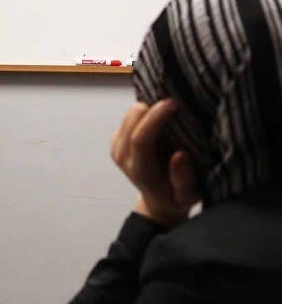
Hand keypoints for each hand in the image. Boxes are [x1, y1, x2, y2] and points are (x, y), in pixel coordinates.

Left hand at [110, 99, 200, 227]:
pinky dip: (147, 112)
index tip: (174, 104)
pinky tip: (160, 121)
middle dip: (155, 106)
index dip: (156, 117)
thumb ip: (183, 179)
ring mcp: (117, 147)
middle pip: (133, 118)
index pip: (140, 138)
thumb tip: (179, 155)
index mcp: (139, 170)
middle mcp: (123, 157)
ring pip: (131, 112)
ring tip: (170, 116)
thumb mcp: (187, 196)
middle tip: (177, 107)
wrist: (159, 200)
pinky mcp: (117, 138)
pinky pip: (132, 114)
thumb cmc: (176, 196)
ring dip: (151, 109)